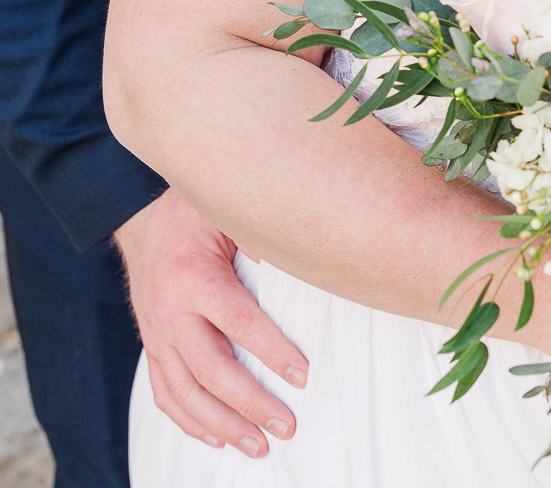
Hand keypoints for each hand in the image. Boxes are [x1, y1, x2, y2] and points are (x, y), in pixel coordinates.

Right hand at [114, 188, 309, 456]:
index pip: (239, 322)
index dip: (272, 351)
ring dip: (223, 425)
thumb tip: (293, 259)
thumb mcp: (225, 210)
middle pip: (212, 370)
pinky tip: (215, 437)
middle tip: (287, 426)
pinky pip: (164, 392)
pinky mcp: (151, 346)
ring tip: (258, 446)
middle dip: (251, 404)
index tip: (303, 375)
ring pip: (186, 393)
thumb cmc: (194, 213)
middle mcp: (170, 311)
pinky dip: (189, 421)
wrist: (141, 219)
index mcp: (194, 276)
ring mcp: (157, 333)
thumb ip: (256, 235)